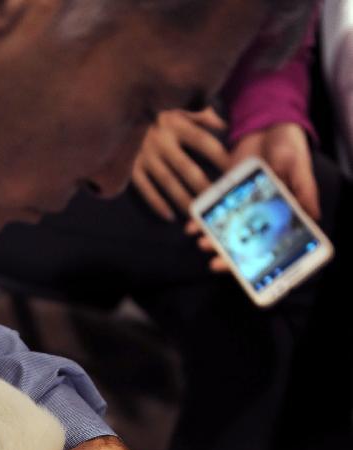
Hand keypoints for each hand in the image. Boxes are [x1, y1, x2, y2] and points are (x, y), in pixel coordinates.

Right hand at [132, 108, 230, 220]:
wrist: (114, 107)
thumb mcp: (178, 104)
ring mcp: (145, 156)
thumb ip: (202, 113)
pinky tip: (169, 217)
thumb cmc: (155, 108)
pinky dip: (157, 204)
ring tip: (196, 216)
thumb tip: (225, 125)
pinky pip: (145, 190)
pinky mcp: (130, 168)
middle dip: (203, 187)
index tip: (234, 172)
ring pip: (168, 183)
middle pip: (187, 169)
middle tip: (218, 204)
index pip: (204, 142)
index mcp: (176, 124)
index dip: (220, 157)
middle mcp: (161, 141)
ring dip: (183, 201)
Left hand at [187, 122, 319, 271]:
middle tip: (214, 263)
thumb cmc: (289, 147)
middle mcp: (257, 215)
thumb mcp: (299, 167)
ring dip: (211, 238)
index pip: (267, 244)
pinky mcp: (224, 192)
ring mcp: (239, 205)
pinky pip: (211, 209)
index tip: (245, 273)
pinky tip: (190, 224)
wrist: (266, 122)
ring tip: (201, 242)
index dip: (257, 260)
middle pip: (242, 242)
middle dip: (227, 255)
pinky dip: (200, 217)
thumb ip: (304, 191)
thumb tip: (314, 218)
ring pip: (223, 229)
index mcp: (278, 215)